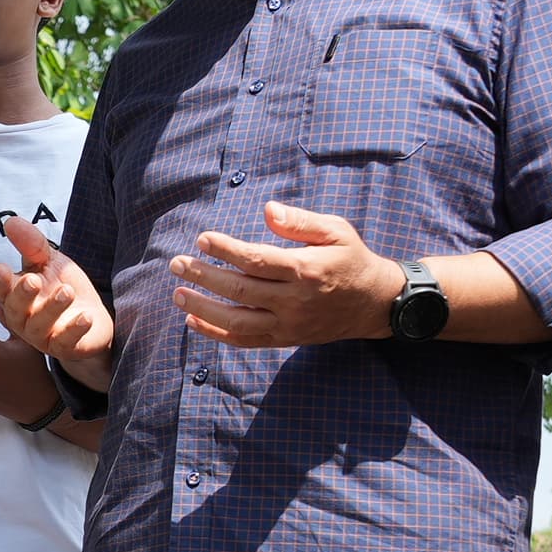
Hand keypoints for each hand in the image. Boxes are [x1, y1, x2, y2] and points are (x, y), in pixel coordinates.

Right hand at [0, 214, 114, 371]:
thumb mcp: (49, 262)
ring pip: (38, 326)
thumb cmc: (62, 288)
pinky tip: (85, 317)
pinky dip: (75, 330)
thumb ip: (31, 245)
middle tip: (33, 280)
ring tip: (67, 292)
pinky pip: (65, 343)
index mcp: (14, 295)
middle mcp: (23, 318)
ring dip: (52, 309)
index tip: (1, 269)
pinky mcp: (64, 348)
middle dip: (22, 295)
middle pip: (14, 309)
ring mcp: (42, 336)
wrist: (91, 320)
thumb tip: (10, 221)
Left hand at [168, 200, 403, 346]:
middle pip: (240, 289)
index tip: (203, 239)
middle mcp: (294, 301)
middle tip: (176, 264)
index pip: (257, 260)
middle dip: (204, 276)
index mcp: (305, 270)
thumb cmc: (351, 259)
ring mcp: (288, 324)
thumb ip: (301, 222)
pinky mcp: (285, 339)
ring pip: (237, 320)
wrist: (374, 304)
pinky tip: (193, 321)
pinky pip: (245, 340)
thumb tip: (268, 210)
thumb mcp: (336, 231)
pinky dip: (216, 333)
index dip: (226, 250)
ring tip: (177, 293)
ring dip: (203, 308)